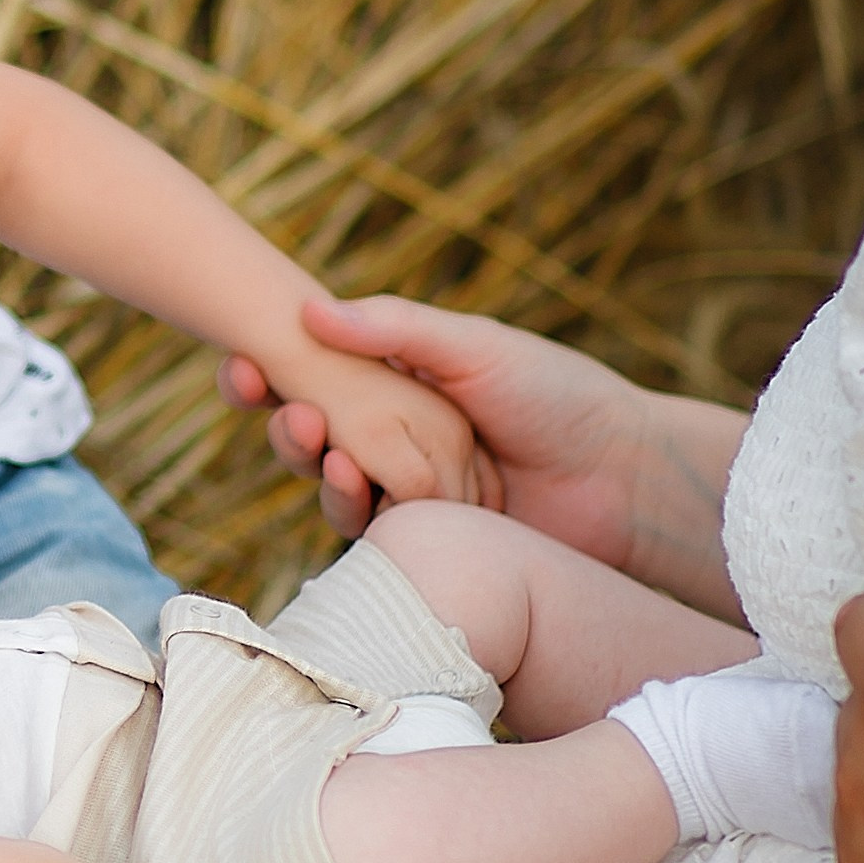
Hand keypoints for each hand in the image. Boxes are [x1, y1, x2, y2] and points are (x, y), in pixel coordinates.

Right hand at [223, 291, 657, 548]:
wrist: (624, 477)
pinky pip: (369, 536)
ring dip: (315, 467)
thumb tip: (308, 310)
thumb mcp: (472, 346)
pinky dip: (354, 506)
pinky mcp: (426, 551)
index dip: (268, 378)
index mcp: (400, 393)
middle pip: (310, 442)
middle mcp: (395, 446)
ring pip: (331, 489)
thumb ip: (393, 329)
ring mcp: (408, 500)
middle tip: (283, 408)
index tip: (239, 363)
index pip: (314, 383)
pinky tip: (356, 479)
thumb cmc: (557, 396)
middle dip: (281, 426)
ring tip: (327, 446)